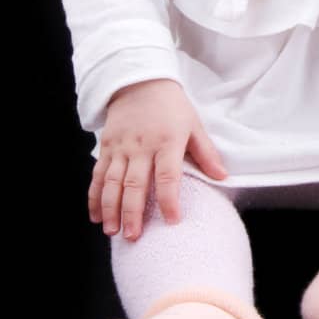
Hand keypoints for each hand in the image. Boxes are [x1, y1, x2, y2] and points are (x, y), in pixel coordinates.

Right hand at [88, 79, 228, 242]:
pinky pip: (97, 175)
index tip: (172, 221)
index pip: (168, 176)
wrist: (140, 80)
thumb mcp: (194, 125)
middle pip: (135, 185)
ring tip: (113, 232)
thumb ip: (206, 153)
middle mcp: (141, 147)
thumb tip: (223, 177)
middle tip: (133, 237)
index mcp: (167, 142)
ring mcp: (121, 148)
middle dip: (133, 213)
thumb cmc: (171, 106)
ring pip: (112, 183)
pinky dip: (94, 197)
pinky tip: (95, 216)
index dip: (169, 200)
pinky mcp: (107, 147)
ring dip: (111, 209)